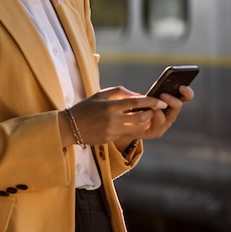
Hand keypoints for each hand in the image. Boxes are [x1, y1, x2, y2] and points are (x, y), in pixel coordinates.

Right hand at [60, 85, 193, 148]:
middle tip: (154, 110)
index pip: (136, 103)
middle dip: (151, 114)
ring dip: (145, 123)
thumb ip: (120, 92)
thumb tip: (138, 95)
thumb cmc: (86, 107)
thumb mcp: (100, 94)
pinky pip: (128, 134)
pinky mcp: (110, 139)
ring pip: (137, 128)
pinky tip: (134, 124)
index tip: (161, 102)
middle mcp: (112, 119)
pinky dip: (134, 128)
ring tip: (145, 117)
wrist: (69, 126)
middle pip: (141, 118)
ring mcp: (112, 131)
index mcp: (110, 106)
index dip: (151, 102)